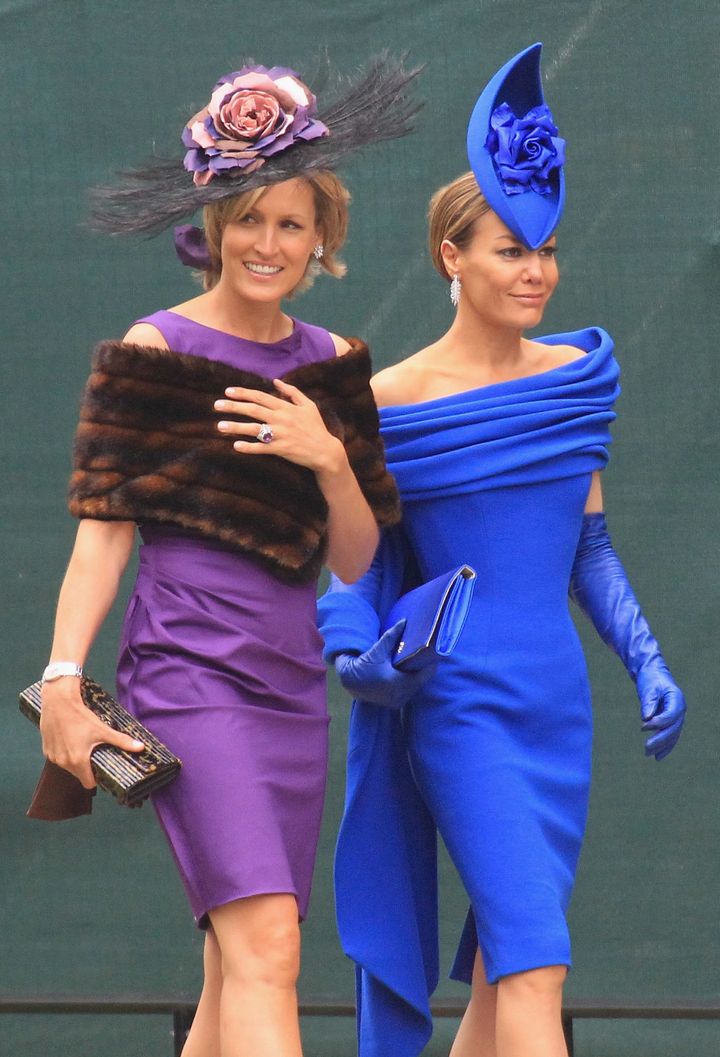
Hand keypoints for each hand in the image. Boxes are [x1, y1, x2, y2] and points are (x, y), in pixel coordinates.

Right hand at [40, 678, 143, 788]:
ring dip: (74, 759)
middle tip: (93, 752)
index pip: (88, 783)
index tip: (101, 768)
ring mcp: (52, 757)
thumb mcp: (102, 730)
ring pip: (67, 765)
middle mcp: (63, 762)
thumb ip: (121, 741)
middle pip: (78, 773)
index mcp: (78, 761)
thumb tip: (141, 747)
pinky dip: (63, 752)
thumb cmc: (80, 716)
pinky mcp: (45, 749)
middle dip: (86, 766)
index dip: (96, 778)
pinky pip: (57, 757)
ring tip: (82, 744)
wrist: (58, 701)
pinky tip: (70, 739)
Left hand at [214, 379, 344, 474]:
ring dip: (236, 427)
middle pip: (253, 410)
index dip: (243, 393)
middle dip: (233, 407)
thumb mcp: (308, 405)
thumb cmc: (316, 427)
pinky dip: (249, 447)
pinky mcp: (281, 449)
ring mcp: (281, 434)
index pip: (260, 397)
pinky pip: (262, 448)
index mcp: (286, 407)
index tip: (228, 391)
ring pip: (254, 429)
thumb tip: (276, 381)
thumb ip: (292, 392)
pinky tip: (236, 446)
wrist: (325, 450)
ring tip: (220, 426)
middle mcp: (281, 419)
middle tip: (216, 405)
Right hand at [335, 621, 435, 709]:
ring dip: (418, 677)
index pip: (424, 674)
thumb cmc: (363, 663)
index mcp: (397, 683)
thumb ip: (392, 636)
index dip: (431, 664)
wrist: (348, 680)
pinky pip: (408, 693)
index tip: (436, 655)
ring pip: (415, 688)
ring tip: (421, 664)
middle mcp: (399, 695)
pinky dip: (410, 684)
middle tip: (429, 657)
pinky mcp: (393, 704)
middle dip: (425, 670)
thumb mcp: (378, 649)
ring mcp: (396, 701)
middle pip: (421, 681)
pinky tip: (410, 674)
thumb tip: (404, 622)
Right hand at [570, 513, 686, 760]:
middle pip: (667, 694)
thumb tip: (517, 637)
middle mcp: (639, 645)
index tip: (647, 737)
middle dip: (668, 729)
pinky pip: (655, 678)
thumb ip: (548, 630)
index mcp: (628, 643)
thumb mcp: (560, 618)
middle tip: (655, 754)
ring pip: (668, 692)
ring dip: (667, 723)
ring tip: (653, 746)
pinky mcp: (636, 638)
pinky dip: (657, 703)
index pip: (653, 684)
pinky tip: (648, 721)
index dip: (656, 711)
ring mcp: (640, 642)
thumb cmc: (566, 576)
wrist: (579, 551)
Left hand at [637, 663, 686, 760]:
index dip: (659, 723)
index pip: (671, 715)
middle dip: (660, 740)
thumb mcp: (648, 688)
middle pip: (673, 728)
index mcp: (677, 699)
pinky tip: (657, 755)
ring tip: (648, 754)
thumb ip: (648, 702)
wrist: (652, 673)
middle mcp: (680, 709)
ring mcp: (677, 716)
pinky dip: (665, 746)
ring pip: (672, 735)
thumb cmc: (650, 679)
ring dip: (662, 746)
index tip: (643, 727)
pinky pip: (670, 735)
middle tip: (646, 748)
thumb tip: (646, 718)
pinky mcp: (671, 720)